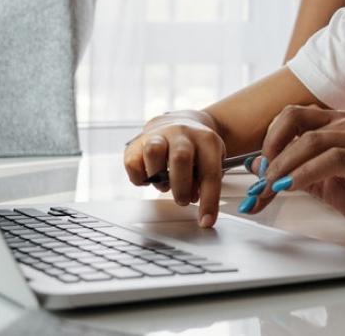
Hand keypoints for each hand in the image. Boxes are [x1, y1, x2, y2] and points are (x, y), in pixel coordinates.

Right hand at [122, 112, 225, 227]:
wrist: (179, 122)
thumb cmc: (196, 148)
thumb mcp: (211, 159)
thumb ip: (205, 180)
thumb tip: (195, 199)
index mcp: (206, 139)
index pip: (209, 172)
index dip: (209, 200)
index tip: (206, 221)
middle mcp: (181, 133)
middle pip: (180, 157)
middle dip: (181, 187)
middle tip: (183, 200)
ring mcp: (158, 135)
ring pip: (153, 152)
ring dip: (158, 178)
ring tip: (164, 185)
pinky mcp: (137, 142)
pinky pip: (133, 163)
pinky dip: (140, 178)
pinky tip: (150, 178)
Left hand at [240, 106, 344, 241]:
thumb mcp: (327, 183)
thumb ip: (296, 171)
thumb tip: (257, 165)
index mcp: (340, 124)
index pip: (292, 115)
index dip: (269, 140)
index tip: (259, 171)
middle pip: (294, 119)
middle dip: (270, 149)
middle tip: (261, 180)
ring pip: (309, 140)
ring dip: (282, 167)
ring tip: (270, 189)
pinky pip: (331, 159)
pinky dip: (304, 173)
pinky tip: (291, 188)